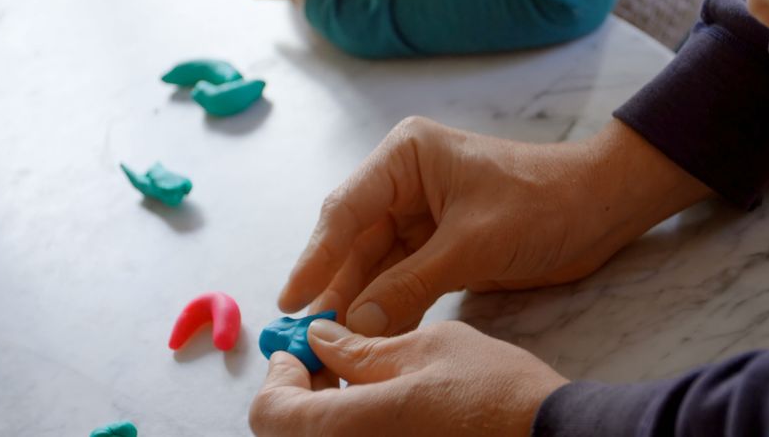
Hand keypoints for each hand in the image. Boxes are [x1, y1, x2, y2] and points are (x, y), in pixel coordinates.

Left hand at [249, 320, 567, 436]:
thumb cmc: (498, 394)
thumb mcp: (429, 348)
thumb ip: (364, 348)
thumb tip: (324, 340)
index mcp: (349, 430)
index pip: (270, 411)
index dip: (280, 374)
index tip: (304, 348)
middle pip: (288, 433)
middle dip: (301, 392)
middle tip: (332, 361)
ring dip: (326, 411)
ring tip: (365, 378)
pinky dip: (355, 428)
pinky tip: (387, 406)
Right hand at [279, 117, 710, 335]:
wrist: (599, 209)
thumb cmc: (540, 205)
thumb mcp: (472, 244)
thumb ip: (409, 285)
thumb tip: (355, 326)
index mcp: (406, 157)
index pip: (346, 210)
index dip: (315, 258)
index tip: (291, 301)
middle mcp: (404, 182)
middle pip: (354, 241)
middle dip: (336, 289)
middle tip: (308, 337)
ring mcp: (420, 214)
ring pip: (375, 265)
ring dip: (359, 304)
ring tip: (332, 346)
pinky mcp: (438, 244)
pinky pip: (401, 278)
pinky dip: (388, 307)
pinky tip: (370, 338)